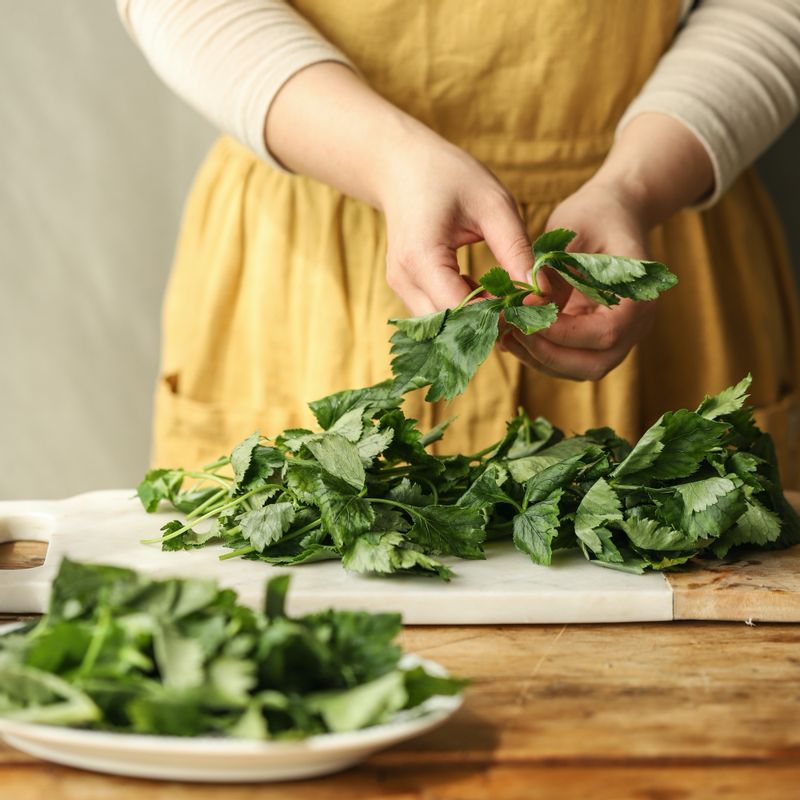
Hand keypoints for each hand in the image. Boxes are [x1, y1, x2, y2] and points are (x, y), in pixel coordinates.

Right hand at [378, 133, 533, 314]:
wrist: (401, 166)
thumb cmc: (449, 175)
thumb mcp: (493, 205)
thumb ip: (516, 250)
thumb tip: (542, 293)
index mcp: (421, 257)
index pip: (461, 309)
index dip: (497, 315)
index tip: (531, 306)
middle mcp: (404, 280)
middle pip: (450, 326)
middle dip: (488, 324)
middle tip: (524, 309)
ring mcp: (400, 287)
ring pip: (443, 326)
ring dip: (476, 320)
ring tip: (508, 299)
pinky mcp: (405, 288)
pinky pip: (437, 314)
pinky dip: (464, 311)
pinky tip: (487, 293)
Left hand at [501, 178, 655, 380]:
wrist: (612, 213)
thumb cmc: (594, 215)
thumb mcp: (573, 232)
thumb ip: (555, 272)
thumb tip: (529, 306)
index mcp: (639, 297)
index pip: (605, 333)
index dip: (562, 333)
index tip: (524, 318)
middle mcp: (634, 325)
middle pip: (593, 365)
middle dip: (547, 354)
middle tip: (510, 332)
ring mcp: (616, 337)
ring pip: (577, 369)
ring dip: (539, 359)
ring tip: (505, 335)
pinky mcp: (593, 338)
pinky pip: (568, 360)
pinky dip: (540, 354)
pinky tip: (511, 335)